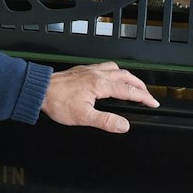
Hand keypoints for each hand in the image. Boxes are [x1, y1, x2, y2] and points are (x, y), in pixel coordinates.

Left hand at [39, 61, 159, 133]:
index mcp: (101, 85)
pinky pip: (104, 67)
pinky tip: (110, 77)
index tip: (153, 102)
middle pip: (126, 76)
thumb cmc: (57, 101)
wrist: (39, 90)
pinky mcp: (82, 70)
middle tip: (147, 94)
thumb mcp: (83, 116)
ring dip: (128, 77)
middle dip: (139, 85)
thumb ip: (105, 121)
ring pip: (116, 69)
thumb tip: (124, 125)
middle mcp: (97, 74)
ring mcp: (89, 70)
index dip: (143, 97)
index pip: (129, 90)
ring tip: (133, 84)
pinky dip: (114, 72)